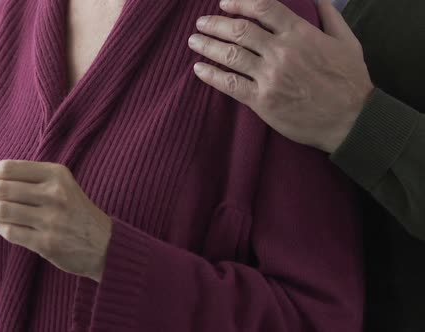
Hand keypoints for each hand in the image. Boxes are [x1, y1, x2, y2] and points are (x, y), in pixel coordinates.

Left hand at [0, 160, 111, 281]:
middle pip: (2, 188)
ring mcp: (51, 219)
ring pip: (2, 210)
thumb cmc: (77, 212)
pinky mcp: (47, 242)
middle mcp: (55, 194)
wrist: (103, 243)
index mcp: (56, 174)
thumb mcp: (63, 185)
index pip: (10, 167)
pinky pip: (10, 232)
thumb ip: (33, 179)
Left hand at [188, 0, 374, 152]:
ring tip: (194, 41)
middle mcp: (281, 51)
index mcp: (300, 33)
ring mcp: (270, 76)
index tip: (224, 2)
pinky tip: (198, 69)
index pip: (263, 8)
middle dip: (215, 23)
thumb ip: (329, 16)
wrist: (351, 120)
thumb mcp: (347, 41)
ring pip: (230, 55)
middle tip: (201, 23)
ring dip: (208, 46)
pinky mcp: (262, 101)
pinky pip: (230, 84)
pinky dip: (211, 75)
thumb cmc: (350, 81)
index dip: (239, 2)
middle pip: (239, 30)